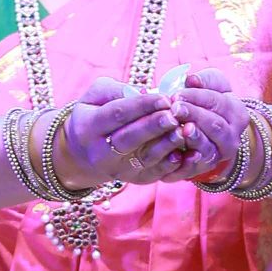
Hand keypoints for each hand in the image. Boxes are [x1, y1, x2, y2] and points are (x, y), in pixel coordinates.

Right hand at [59, 76, 202, 189]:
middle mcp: (102, 153)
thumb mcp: (94, 97)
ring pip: (145, 159)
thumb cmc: (94, 115)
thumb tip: (143, 91)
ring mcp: (118, 170)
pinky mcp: (134, 180)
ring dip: (166, 146)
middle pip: (130, 139)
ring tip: (183, 131)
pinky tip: (189, 154)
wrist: (82, 154)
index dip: (141, 106)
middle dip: (153, 127)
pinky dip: (173, 165)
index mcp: (89, 128)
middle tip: (174, 115)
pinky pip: (156, 174)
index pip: (117, 114)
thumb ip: (115, 90)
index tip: (163, 97)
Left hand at [162, 67, 253, 178]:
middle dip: (194, 115)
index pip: (217, 102)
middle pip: (214, 125)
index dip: (197, 97)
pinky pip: (197, 168)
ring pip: (208, 147)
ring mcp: (220, 155)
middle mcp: (232, 136)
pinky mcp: (206, 169)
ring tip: (180, 129)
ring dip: (193, 138)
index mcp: (236, 113)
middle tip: (175, 109)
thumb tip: (191, 79)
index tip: (177, 94)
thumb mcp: (211, 85)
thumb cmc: (209, 102)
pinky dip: (188, 163)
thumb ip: (204, 80)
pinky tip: (177, 155)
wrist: (210, 133)